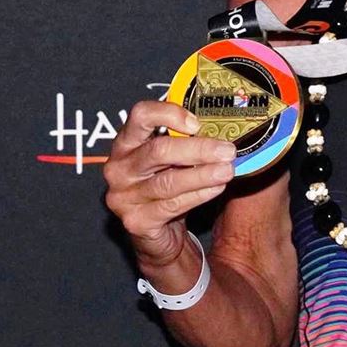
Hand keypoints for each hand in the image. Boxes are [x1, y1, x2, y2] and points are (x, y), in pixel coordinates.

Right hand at [102, 100, 237, 268]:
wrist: (156, 232)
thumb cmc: (166, 186)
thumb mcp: (171, 160)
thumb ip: (185, 142)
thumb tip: (223, 131)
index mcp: (126, 143)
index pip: (140, 115)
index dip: (169, 114)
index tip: (197, 124)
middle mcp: (119, 168)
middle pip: (158, 151)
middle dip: (198, 149)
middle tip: (227, 151)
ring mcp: (124, 197)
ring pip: (168, 181)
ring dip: (203, 174)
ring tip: (227, 170)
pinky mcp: (136, 221)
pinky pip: (172, 205)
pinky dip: (198, 195)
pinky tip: (216, 188)